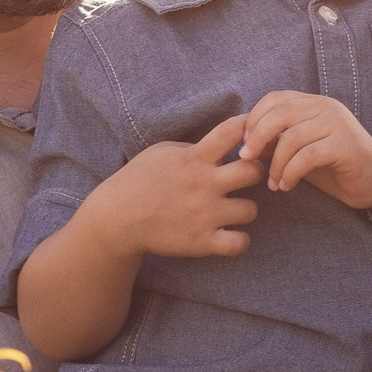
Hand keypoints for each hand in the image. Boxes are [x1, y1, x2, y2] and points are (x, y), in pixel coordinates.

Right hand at [79, 113, 262, 258]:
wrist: (116, 219)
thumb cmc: (138, 180)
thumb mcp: (162, 152)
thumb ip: (193, 146)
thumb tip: (222, 144)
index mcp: (193, 158)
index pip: (231, 132)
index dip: (248, 128)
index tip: (250, 134)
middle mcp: (203, 184)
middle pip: (253, 172)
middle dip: (256, 172)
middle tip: (246, 179)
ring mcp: (204, 215)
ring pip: (251, 210)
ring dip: (245, 210)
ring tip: (233, 210)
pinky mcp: (201, 242)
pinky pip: (239, 243)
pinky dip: (239, 241)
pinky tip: (229, 235)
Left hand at [241, 91, 371, 208]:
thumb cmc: (334, 166)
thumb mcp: (299, 150)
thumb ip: (276, 141)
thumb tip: (242, 141)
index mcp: (313, 103)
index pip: (275, 98)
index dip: (254, 118)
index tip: (244, 143)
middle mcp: (325, 107)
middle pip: (280, 113)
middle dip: (258, 136)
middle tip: (246, 159)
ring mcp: (337, 124)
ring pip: (292, 137)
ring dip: (276, 164)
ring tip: (273, 183)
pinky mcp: (345, 145)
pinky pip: (307, 156)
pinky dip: (291, 173)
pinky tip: (287, 186)